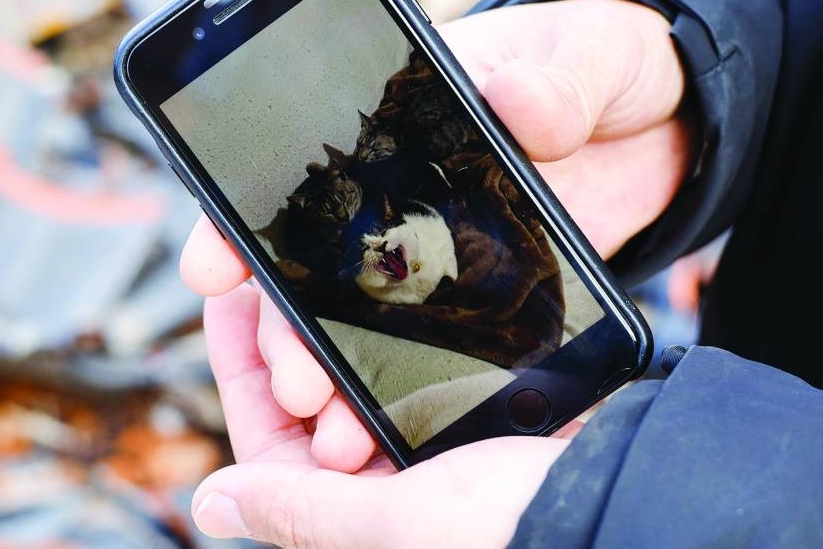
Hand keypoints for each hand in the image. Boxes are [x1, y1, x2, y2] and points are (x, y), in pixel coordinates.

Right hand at [182, 0, 687, 545]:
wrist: (660, 114)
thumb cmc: (605, 60)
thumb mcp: (585, 53)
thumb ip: (557, 81)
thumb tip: (518, 103)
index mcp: (402, 118)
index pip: (301, 169)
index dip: (243, 219)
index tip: (213, 271)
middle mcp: (406, 191)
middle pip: (322, 264)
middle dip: (292, 329)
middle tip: (297, 385)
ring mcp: (445, 243)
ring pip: (368, 313)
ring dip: (342, 371)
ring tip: (339, 432)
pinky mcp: (491, 284)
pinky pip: (436, 339)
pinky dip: (407, 385)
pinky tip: (396, 429)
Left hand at [190, 282, 577, 546]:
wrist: (612, 497)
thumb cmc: (510, 529)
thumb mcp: (392, 523)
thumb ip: (301, 511)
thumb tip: (209, 504)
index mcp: (350, 515)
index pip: (267, 434)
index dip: (242, 364)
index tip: (228, 297)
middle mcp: (379, 481)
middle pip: (308, 394)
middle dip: (298, 348)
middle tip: (300, 311)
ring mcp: (420, 444)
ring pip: (357, 368)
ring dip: (346, 334)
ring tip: (343, 308)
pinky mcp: (461, 412)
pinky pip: (405, 359)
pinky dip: (396, 330)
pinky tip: (393, 300)